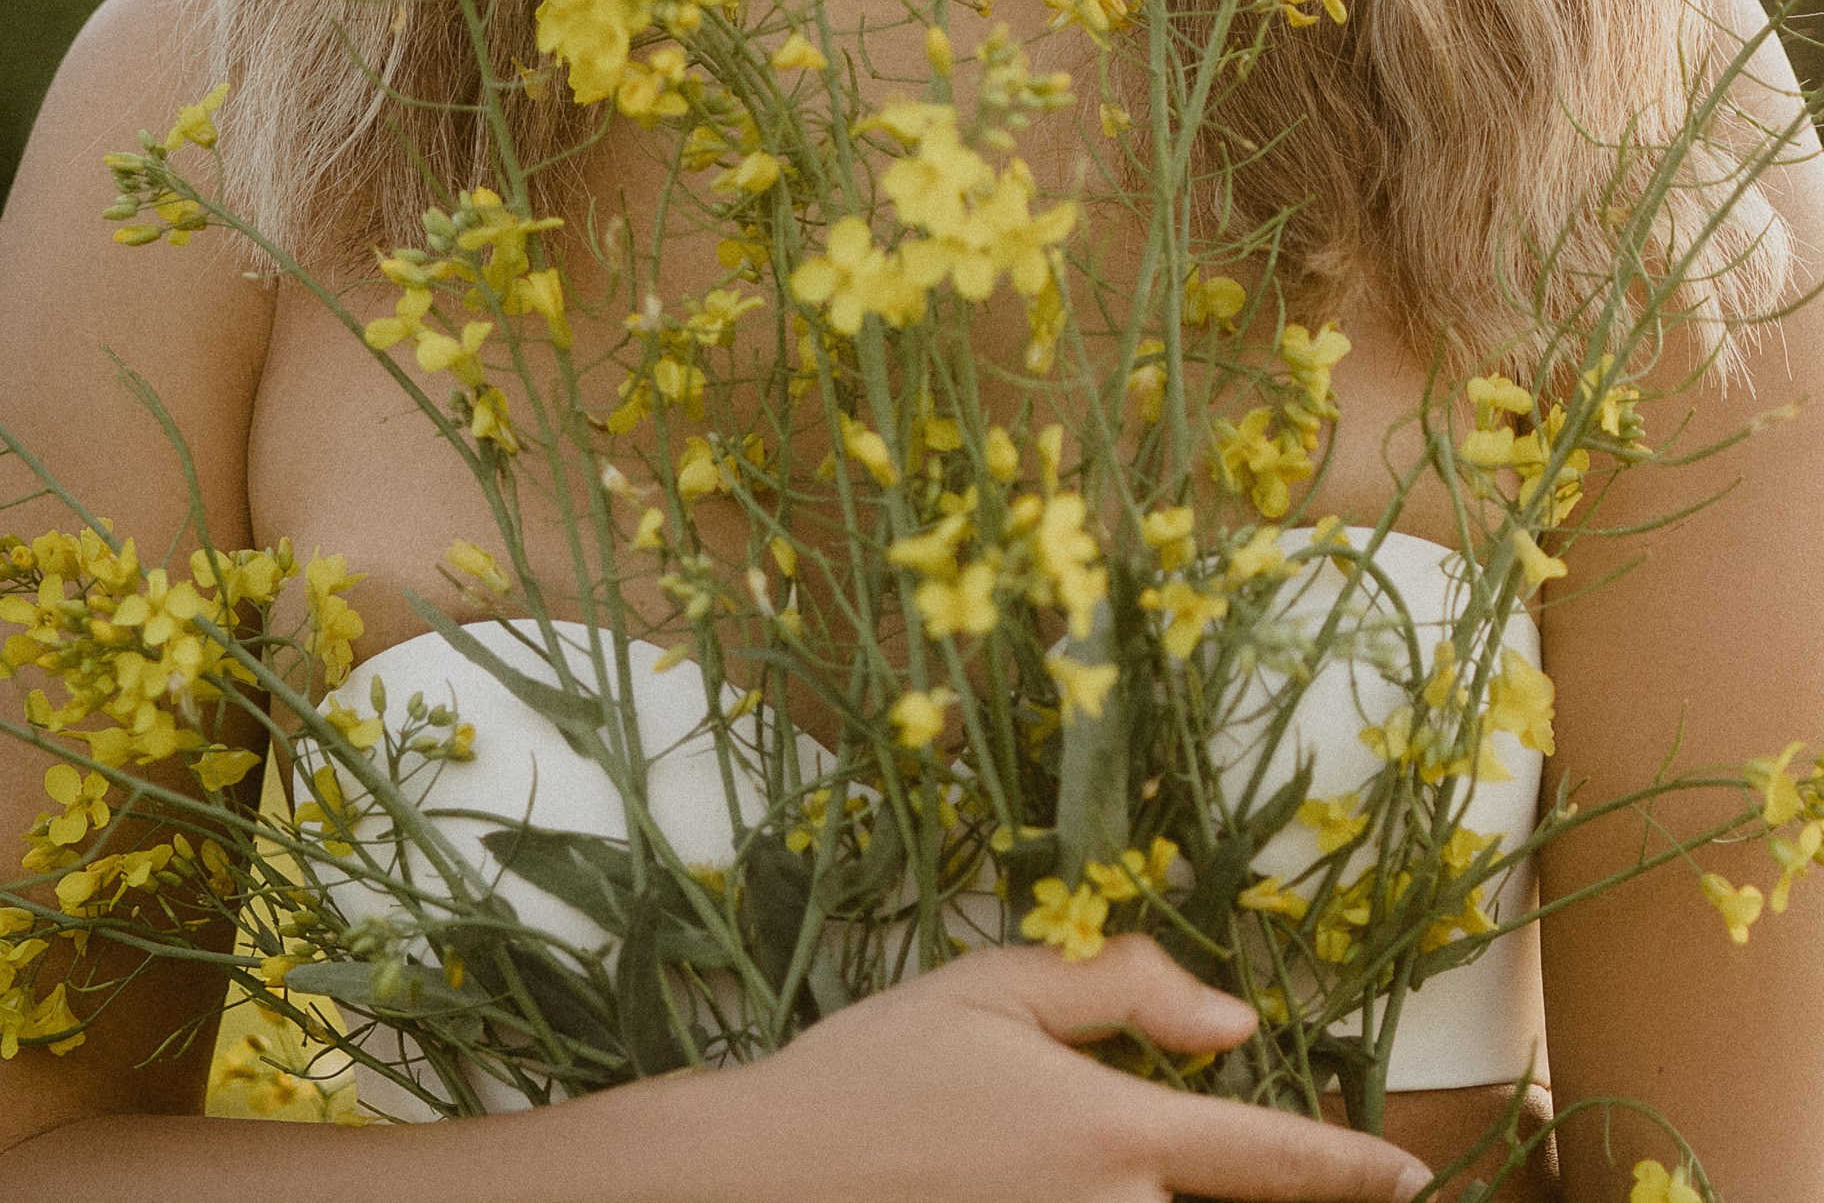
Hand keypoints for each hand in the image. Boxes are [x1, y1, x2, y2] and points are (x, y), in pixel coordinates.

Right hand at [710, 938, 1430, 1202]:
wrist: (762, 1178)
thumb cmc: (871, 1074)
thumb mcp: (989, 991)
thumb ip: (1120, 988)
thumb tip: (1234, 1021)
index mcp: (1108, 1131)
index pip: (1268, 1159)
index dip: (1351, 1167)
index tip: (1409, 1174)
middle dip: (1231, 1184)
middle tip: (1185, 1146)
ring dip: (1164, 1194)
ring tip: (1088, 1155)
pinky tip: (1061, 1182)